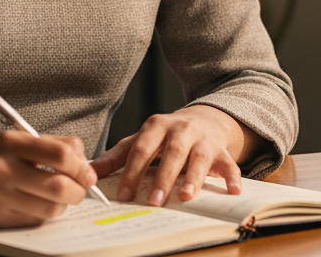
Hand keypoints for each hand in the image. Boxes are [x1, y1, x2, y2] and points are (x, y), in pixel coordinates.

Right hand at [0, 132, 97, 228]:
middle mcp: (1, 169)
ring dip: (63, 205)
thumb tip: (82, 158)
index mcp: (8, 142)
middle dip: (78, 190)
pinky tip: (39, 204)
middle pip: (58, 186)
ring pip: (48, 208)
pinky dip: (44, 214)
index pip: (59, 154)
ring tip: (60, 196)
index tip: (86, 171)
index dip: (80, 165)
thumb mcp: (10, 139)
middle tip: (81, 188)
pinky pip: (32, 220)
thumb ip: (46, 145)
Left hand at [91, 106, 246, 205]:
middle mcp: (181, 129)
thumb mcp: (140, 140)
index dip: (132, 171)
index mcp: (156, 126)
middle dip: (163, 177)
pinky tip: (232, 192)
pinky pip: (229, 163)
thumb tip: (88, 171)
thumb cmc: (165, 136)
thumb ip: (116, 156)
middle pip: (172, 152)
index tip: (124, 195)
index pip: (142, 149)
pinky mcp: (222, 150)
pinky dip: (232, 177)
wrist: (204, 119)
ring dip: (193, 177)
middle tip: (153, 201)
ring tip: (186, 196)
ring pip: (199, 157)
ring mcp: (203, 139)